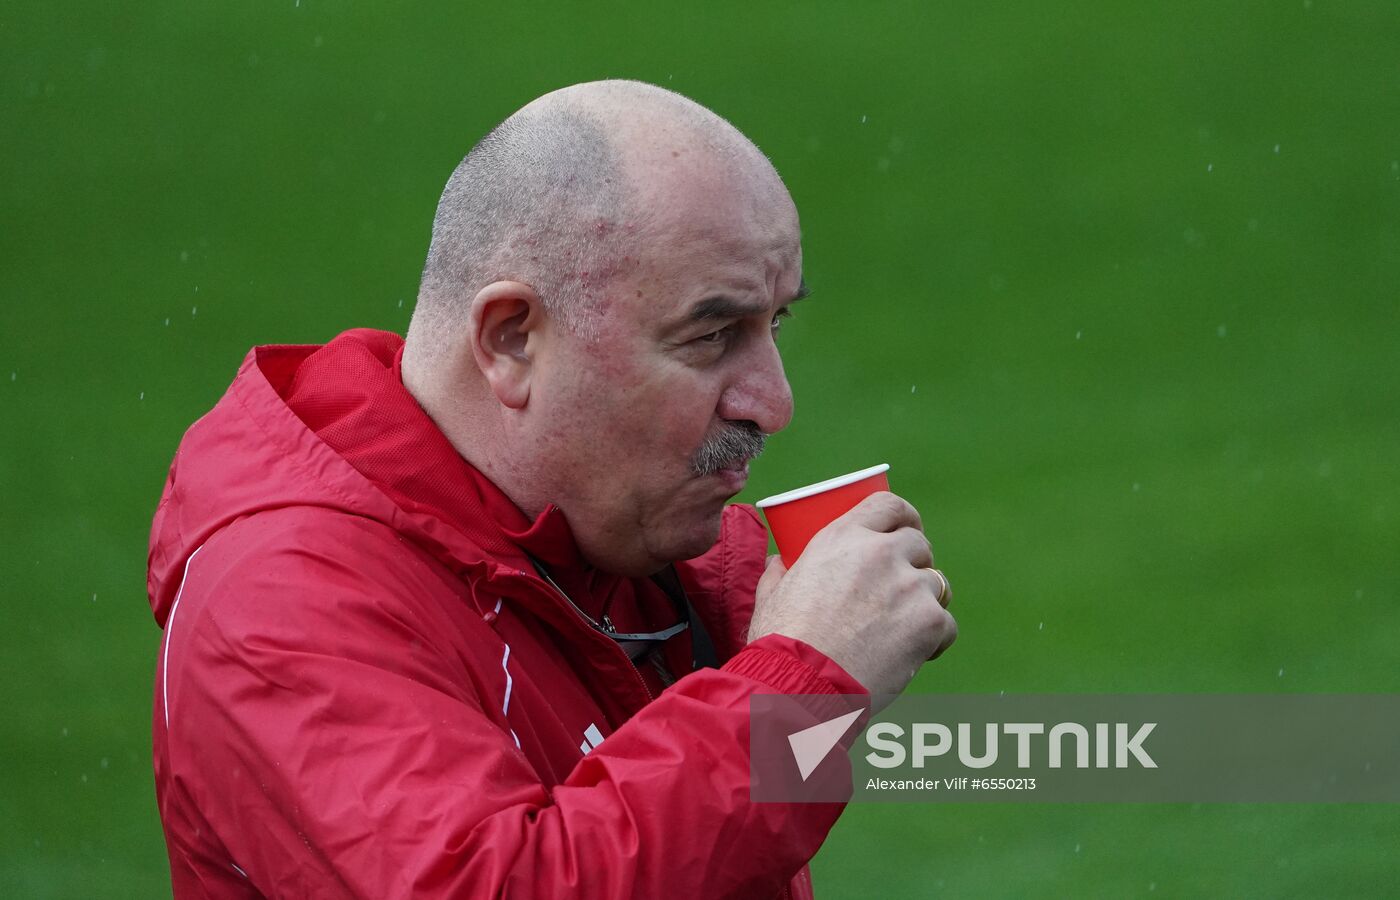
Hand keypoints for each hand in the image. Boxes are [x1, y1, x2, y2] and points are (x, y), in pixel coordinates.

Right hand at [747, 491, 956, 698]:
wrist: (802, 687)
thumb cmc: (781, 644)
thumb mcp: (771, 595)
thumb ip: (779, 571)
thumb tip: (779, 562)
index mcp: (842, 538)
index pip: (888, 504)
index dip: (903, 516)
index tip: (905, 529)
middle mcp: (880, 553)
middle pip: (919, 544)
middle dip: (914, 562)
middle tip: (900, 587)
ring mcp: (909, 586)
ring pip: (937, 584)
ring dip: (924, 601)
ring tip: (901, 628)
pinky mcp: (930, 622)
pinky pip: (946, 624)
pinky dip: (933, 639)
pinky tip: (910, 654)